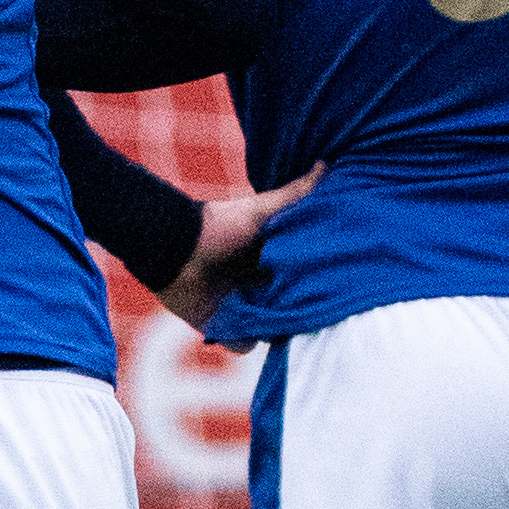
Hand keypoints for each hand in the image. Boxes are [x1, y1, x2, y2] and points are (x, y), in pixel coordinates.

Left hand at [157, 165, 320, 329]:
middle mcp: (263, 289)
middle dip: (303, 314)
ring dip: (276, 330)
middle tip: (313, 312)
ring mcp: (244, 309)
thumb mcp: (261, 210)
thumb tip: (328, 164)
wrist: (171, 246)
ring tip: (278, 321)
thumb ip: (294, 195)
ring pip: (274, 332)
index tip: (337, 289)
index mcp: (277, 264)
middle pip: (295, 311)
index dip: (322, 289)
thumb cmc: (218, 226)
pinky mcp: (222, 326)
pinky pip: (242, 344)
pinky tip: (246, 326)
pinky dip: (243, 339)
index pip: (309, 284)